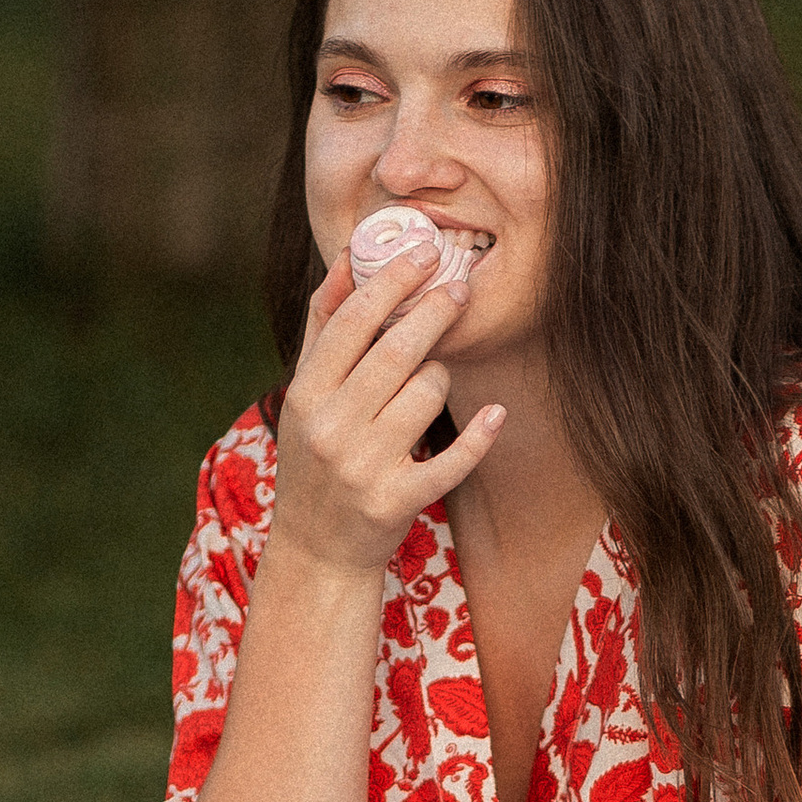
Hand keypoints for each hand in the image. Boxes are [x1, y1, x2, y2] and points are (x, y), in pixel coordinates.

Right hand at [271, 238, 504, 581]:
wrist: (316, 551)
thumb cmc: (316, 459)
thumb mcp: (305, 395)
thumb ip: (323, 327)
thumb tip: (349, 256)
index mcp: (305, 394)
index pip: (351, 321)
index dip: (391, 280)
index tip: (424, 250)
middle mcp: (330, 428)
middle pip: (396, 351)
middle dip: (434, 311)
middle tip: (460, 286)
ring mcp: (363, 467)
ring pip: (427, 393)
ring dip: (440, 379)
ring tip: (431, 383)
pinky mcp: (396, 501)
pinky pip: (449, 459)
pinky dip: (478, 436)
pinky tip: (496, 414)